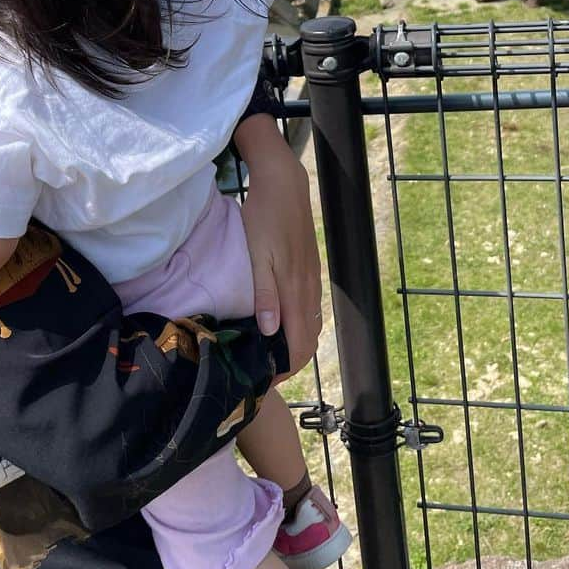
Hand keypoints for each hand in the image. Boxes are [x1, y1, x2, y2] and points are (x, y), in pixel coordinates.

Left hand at [233, 114, 321, 378]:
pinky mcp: (309, 267)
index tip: (266, 384)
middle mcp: (308, 288)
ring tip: (270, 356)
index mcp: (295, 290)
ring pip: (310, 323)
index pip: (299, 344)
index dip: (286, 369)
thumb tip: (271, 333)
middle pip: (308, 339)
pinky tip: (282, 324)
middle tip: (265, 375)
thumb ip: (265, 294)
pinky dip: (299, 324)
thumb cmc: (265, 217)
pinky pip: (309, 307)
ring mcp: (311, 277)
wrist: (285, 183)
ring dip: (295, 344)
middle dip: (290, 362)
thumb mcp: (258, 255)